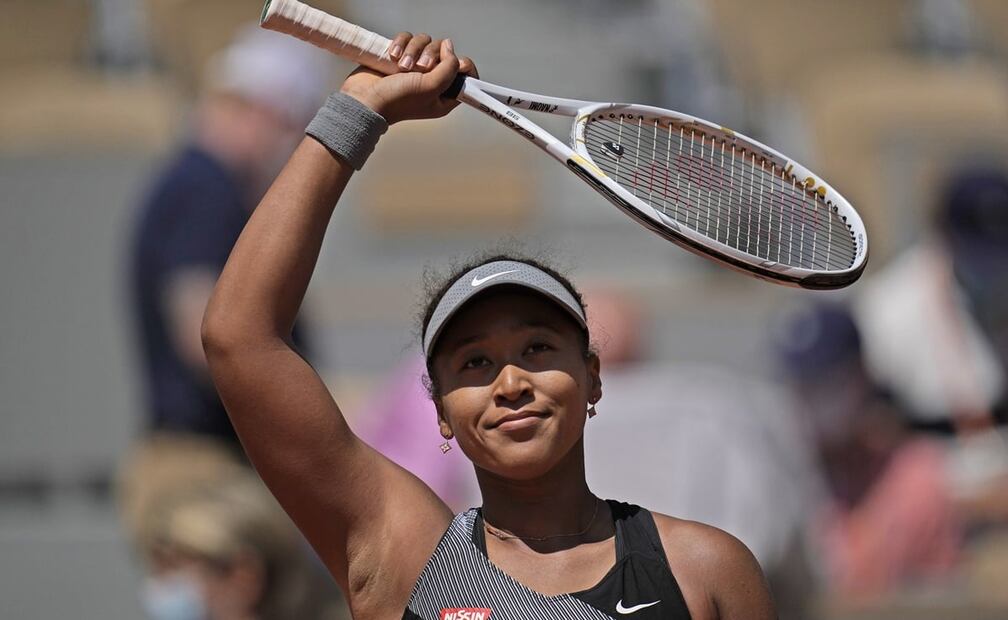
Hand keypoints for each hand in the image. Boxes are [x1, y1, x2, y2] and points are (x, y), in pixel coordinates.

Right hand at [339, 35, 477, 124]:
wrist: (365, 100)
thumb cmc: (397, 101)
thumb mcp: (431, 87)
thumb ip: (449, 67)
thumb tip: (450, 47)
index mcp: (445, 95)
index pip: (465, 74)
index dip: (462, 64)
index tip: (456, 63)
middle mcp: (432, 80)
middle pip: (444, 53)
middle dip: (431, 55)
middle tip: (420, 68)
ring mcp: (415, 68)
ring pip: (424, 43)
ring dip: (413, 50)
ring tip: (402, 66)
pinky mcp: (400, 57)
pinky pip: (407, 39)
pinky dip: (400, 44)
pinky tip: (392, 57)